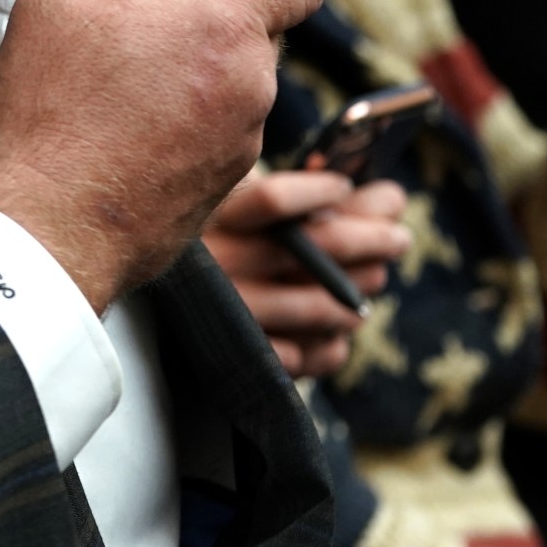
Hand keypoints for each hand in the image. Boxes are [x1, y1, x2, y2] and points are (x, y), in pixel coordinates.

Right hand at [0, 0, 327, 310]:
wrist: (46, 228)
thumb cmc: (53, 113)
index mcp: (224, 25)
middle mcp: (251, 85)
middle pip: (251, 36)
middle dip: (204, 29)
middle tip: (138, 36)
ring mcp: (241, 145)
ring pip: (227, 92)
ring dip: (186, 86)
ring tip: (115, 100)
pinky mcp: (220, 191)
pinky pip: (207, 142)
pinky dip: (174, 135)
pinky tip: (117, 142)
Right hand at [204, 170, 408, 376]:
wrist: (147, 325)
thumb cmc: (211, 251)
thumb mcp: (236, 211)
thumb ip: (308, 201)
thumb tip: (390, 199)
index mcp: (211, 222)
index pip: (275, 200)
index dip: (319, 191)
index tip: (343, 186)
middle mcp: (219, 267)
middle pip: (318, 247)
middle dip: (373, 239)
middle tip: (399, 238)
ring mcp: (230, 316)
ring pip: (319, 304)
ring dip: (359, 295)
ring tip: (373, 281)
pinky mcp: (240, 361)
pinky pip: (306, 355)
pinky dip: (332, 345)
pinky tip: (336, 333)